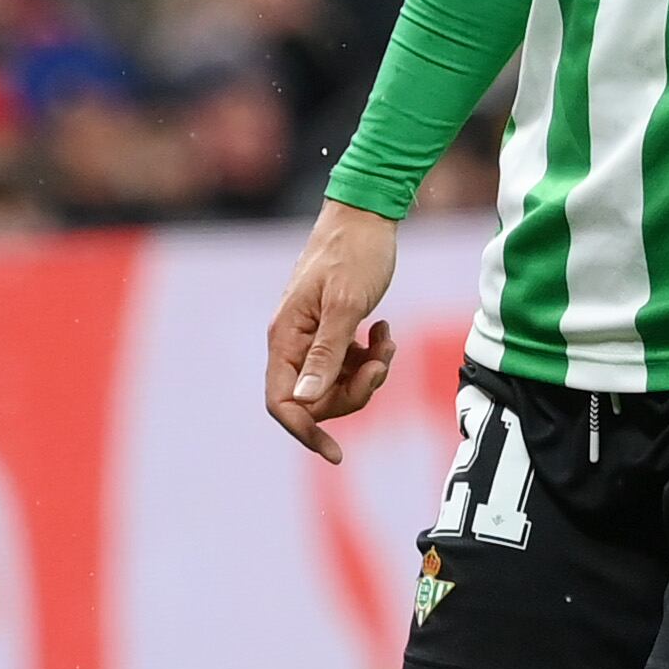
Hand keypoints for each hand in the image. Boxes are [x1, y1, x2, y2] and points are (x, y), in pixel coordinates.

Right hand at [263, 202, 401, 461]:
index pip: (282, 403)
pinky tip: (383, 330)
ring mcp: (313, 336)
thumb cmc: (355, 254)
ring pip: (336, 383)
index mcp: (286, 337)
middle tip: (381, 364)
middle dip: (353, 392)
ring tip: (386, 341)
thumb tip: (304, 402)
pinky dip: (370, 355)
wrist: (368, 215)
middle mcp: (293, 341)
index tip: (336, 454)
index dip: (306, 431)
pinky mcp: (333, 330)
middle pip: (315, 399)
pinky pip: (348, 363)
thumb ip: (326, 355)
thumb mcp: (345, 306)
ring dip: (367, 371)